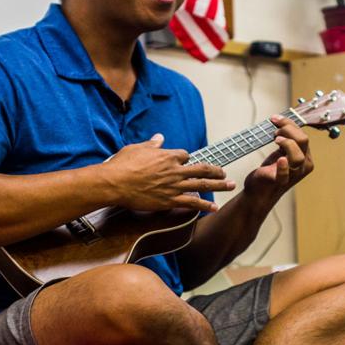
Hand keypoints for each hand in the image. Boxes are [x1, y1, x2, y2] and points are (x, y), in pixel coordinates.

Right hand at [107, 134, 235, 212]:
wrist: (114, 183)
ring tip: (230, 185)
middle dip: (216, 170)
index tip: (188, 161)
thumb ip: (151, 144)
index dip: (187, 159)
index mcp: (167, 155)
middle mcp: (174, 169)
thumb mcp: (137, 149)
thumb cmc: (122, 165)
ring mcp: (174, 186)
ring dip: (219, 185)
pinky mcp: (170, 200)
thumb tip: (159, 137)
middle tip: (224, 172)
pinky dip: (205, 205)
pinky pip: (192, 202)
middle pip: (201, 168)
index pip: (185, 155)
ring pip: (202, 184)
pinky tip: (215, 207)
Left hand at [243, 116, 314, 203]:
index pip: (303, 135)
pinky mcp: (279, 182)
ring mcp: (293, 175)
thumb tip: (280, 119)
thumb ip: (286, 138)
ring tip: (275, 140)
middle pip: (303, 141)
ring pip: (298, 156)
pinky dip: (283, 167)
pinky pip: (284, 175)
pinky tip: (280, 160)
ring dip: (287, 144)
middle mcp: (303, 166)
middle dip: (288, 130)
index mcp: (306, 156)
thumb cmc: (271, 170)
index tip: (275, 119)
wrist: (260, 191)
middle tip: (275, 132)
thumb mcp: (282, 151)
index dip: (289, 123)